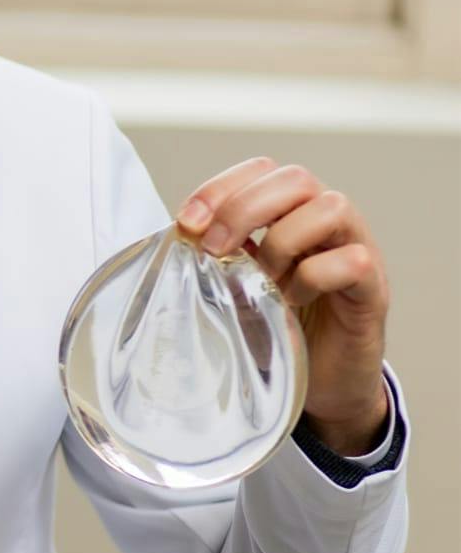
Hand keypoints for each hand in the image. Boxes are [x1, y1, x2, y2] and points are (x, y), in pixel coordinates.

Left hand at [176, 157, 391, 454]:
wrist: (324, 382)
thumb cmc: (279, 325)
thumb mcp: (237, 283)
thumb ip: (218, 257)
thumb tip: (180, 236)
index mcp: (290, 212)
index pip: (260, 170)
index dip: (220, 187)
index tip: (186, 223)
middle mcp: (327, 221)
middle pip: (294, 179)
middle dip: (243, 208)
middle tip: (214, 249)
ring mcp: (356, 248)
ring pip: (331, 207)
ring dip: (282, 241)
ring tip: (264, 280)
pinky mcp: (373, 288)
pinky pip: (352, 261)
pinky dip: (314, 278)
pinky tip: (294, 302)